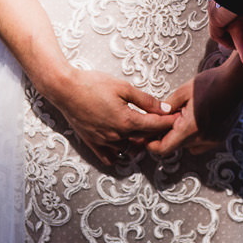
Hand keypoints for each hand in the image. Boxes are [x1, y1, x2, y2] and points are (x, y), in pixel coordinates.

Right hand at [41, 66, 175, 161]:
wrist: (65, 89)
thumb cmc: (93, 84)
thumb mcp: (123, 87)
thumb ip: (145, 100)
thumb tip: (164, 108)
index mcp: (126, 121)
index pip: (155, 126)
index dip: (169, 122)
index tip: (178, 118)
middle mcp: (116, 136)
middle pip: (144, 139)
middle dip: (156, 132)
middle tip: (162, 122)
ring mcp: (104, 142)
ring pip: (129, 150)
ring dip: (139, 142)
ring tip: (143, 130)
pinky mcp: (93, 143)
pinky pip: (110, 157)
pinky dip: (120, 154)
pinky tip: (124, 143)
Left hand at [147, 57, 242, 156]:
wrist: (238, 81)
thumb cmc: (212, 83)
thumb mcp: (183, 91)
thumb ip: (167, 106)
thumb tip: (157, 116)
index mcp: (191, 128)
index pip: (165, 148)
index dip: (153, 144)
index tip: (148, 137)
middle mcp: (203, 139)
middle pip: (177, 146)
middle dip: (169, 135)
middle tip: (167, 119)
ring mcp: (214, 140)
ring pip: (190, 146)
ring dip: (183, 136)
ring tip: (184, 117)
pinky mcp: (221, 137)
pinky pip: (202, 143)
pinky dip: (196, 135)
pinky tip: (197, 118)